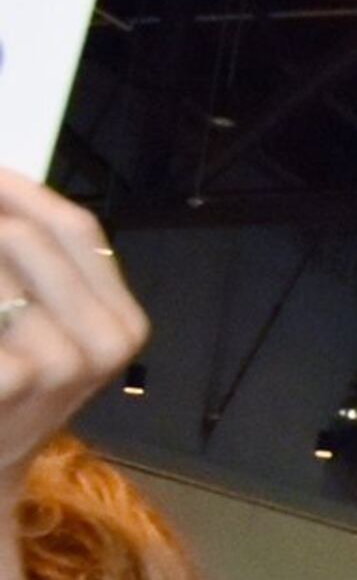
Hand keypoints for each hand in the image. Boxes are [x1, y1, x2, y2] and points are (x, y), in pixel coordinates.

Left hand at [0, 171, 149, 482]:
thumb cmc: (14, 391)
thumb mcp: (51, 331)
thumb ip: (41, 266)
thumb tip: (8, 194)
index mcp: (123, 323)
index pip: (75, 227)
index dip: (17, 188)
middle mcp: (104, 343)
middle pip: (29, 235)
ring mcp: (58, 363)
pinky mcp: (12, 378)